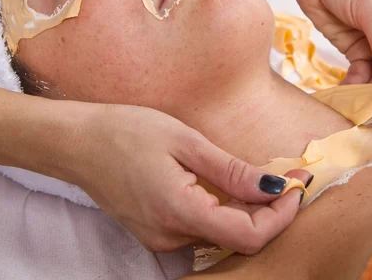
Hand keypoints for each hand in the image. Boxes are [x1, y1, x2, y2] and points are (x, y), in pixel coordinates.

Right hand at [72, 104, 309, 253]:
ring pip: (218, 234)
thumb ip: (231, 171)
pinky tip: (221, 185)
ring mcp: (159, 238)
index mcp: (180, 212)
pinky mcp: (153, 231)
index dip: (281, 216)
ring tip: (254, 176)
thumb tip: (275, 187)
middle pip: (237, 239)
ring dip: (244, 211)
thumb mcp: (184, 141)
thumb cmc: (124, 131)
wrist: (75, 143)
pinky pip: (198, 228)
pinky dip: (219, 211)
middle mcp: (170, 236)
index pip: (249, 237)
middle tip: (284, 176)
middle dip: (267, 211)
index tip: (296, 185)